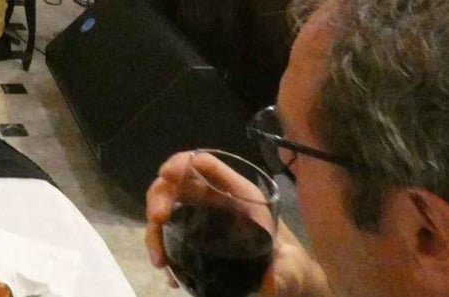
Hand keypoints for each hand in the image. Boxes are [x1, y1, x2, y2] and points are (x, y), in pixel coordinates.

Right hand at [145, 152, 314, 295]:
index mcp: (241, 195)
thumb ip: (285, 274)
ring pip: (167, 210)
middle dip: (160, 197)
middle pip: (178, 185)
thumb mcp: (294, 269)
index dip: (183, 163)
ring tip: (159, 260)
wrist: (289, 281)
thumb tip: (269, 284)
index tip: (166, 175)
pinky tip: (167, 271)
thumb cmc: (293, 265)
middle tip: (157, 220)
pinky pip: (169, 236)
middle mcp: (217, 202)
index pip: (208, 165)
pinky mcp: (195, 239)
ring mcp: (203, 219)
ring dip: (154, 230)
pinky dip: (160, 249)